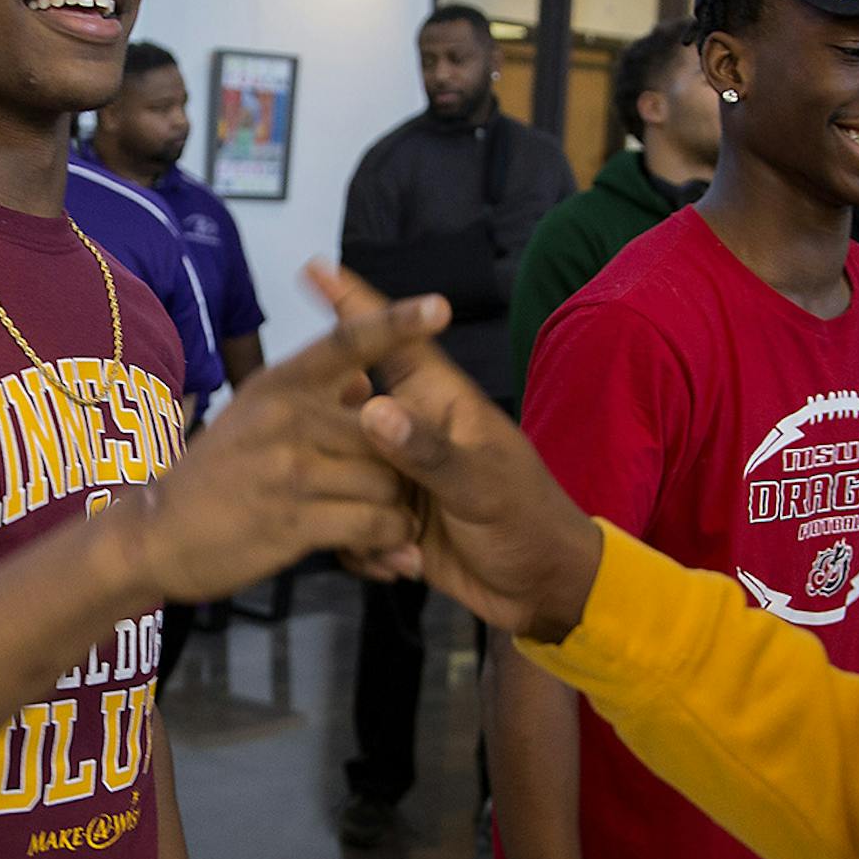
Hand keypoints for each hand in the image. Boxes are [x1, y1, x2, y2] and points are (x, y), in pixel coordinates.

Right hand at [116, 290, 450, 602]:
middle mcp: (287, 418)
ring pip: (385, 480)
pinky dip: (386, 541)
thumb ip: (308, 397)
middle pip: (385, 429)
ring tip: (386, 527)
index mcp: (280, 384)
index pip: (347, 343)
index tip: (440, 305)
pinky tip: (379, 551)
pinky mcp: (294, 521)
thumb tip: (362, 374)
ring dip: (396, 509)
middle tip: (399, 492)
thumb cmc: (213, 477)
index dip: (396, 322)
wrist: (154, 535)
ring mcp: (291, 469)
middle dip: (401, 465)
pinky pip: (371, 524)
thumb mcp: (252, 416)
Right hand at [306, 264, 603, 640]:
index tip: (316, 267)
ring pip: (344, 472)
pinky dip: (365, 546)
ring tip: (399, 539)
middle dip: (339, 445)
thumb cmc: (527, 522)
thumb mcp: (482, 487)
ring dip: (356, 512)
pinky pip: (352, 521)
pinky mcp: (391, 518)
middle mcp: (414, 431)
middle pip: (350, 411)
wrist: (542, 590)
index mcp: (441, 404)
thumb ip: (426, 451)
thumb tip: (370, 410)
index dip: (356, 304)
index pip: (394, 343)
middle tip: (346, 481)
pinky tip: (395, 565)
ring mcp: (401, 475)